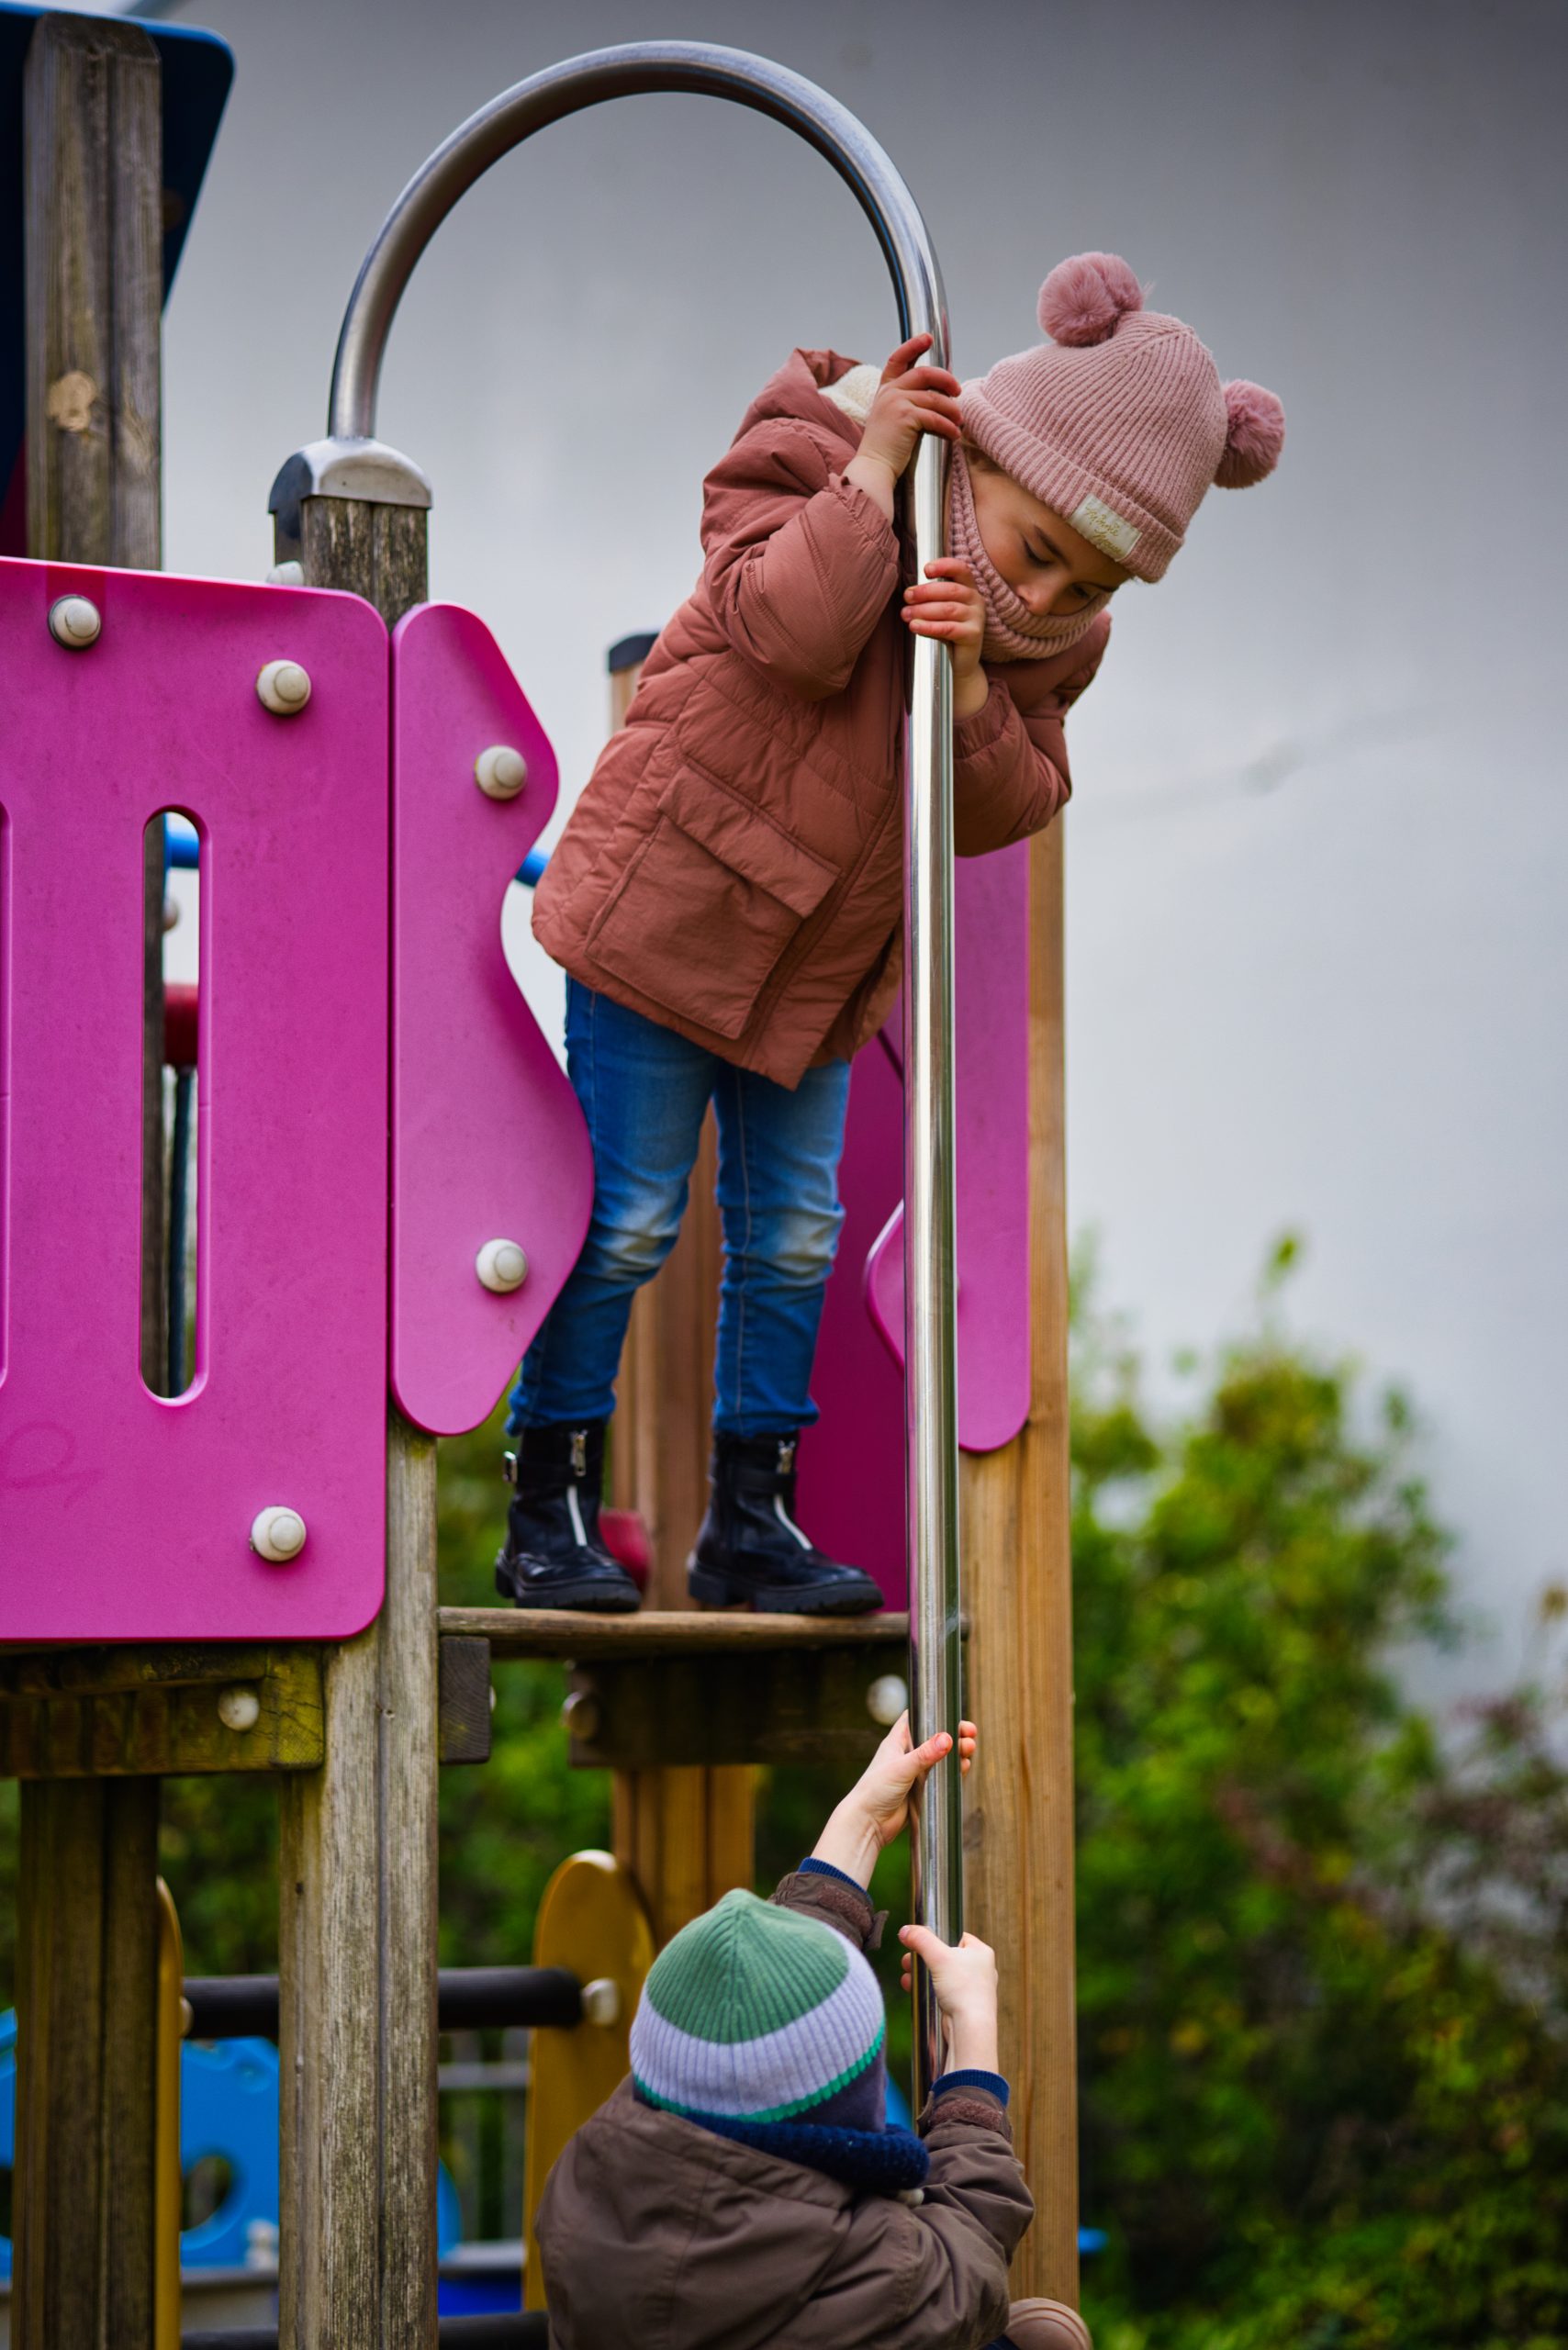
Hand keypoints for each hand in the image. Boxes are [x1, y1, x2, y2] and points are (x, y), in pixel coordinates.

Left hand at [809, 1711, 976, 1885]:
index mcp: (897, 1742)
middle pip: (934, 1739)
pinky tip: (963, 1768)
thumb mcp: (901, 1768)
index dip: (935, 1714)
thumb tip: (947, 1738)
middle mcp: (906, 1755)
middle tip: (970, 1734)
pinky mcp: (921, 1791)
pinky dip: (953, 1772)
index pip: (917, 1719)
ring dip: (956, 1753)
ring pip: (940, 1758)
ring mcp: (914, 1773)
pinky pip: (940, 1778)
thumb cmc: (875, 1791)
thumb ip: (924, 1754)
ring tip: (969, 1751)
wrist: (868, 1824)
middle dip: (953, 1735)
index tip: (953, 1713)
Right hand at [844, 334, 960, 519]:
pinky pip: (935, 416)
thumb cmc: (885, 450)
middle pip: (924, 373)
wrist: (873, 468)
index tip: (928, 338)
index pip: (898, 359)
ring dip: (952, 409)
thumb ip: (907, 403)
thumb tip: (938, 396)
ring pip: (934, 397)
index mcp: (885, 391)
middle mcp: (889, 392)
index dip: (913, 346)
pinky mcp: (905, 416)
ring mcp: (896, 402)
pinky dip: (948, 427)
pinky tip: (954, 435)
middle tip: (958, 391)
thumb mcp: (891, 419)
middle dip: (945, 380)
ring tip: (960, 421)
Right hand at [897, 1925, 999, 2075]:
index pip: (957, 1936)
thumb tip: (905, 1930)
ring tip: (907, 1974)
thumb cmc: (963, 1989)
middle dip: (923, 1958)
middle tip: (908, 1959)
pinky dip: (926, 1989)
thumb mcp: (939, 1956)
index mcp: (981, 1952)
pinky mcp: (962, 2005)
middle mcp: (979, 1969)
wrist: (969, 2028)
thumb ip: (921, 1939)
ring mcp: (971, 1988)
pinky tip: (911, 1987)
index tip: (920, 1940)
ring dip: (922, 1974)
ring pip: (941, 1975)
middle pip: (946, 1956)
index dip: (938, 1937)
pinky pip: (941, 1991)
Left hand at [902, 558, 986, 706]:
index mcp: (968, 588)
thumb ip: (929, 599)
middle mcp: (976, 599)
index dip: (944, 566)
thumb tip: (909, 593)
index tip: (926, 570)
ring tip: (906, 614)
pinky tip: (916, 627)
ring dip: (924, 610)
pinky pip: (949, 628)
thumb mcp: (938, 610)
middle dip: (925, 592)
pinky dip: (930, 627)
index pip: (960, 569)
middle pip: (951, 590)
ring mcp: (977, 617)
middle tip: (907, 597)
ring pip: (949, 609)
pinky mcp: (974, 634)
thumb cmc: (946, 632)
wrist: (960, 663)